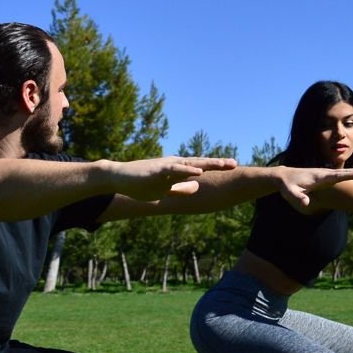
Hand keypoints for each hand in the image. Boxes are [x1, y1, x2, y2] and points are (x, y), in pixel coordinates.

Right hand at [109, 155, 236, 199]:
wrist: (118, 178)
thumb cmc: (139, 184)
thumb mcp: (163, 190)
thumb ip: (179, 188)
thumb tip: (196, 187)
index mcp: (176, 170)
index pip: (200, 168)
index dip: (215, 167)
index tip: (232, 167)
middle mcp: (174, 165)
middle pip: (199, 163)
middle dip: (217, 164)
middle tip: (235, 164)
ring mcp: (165, 167)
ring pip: (190, 164)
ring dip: (207, 164)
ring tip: (223, 164)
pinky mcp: (156, 170)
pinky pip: (175, 170)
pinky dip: (187, 170)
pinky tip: (199, 171)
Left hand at [277, 163, 352, 206]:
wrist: (284, 176)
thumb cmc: (288, 186)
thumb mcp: (290, 193)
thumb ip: (298, 197)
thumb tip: (306, 204)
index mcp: (320, 177)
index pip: (337, 176)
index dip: (350, 175)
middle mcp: (325, 173)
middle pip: (346, 172)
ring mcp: (326, 173)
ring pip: (346, 171)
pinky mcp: (326, 175)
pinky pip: (342, 174)